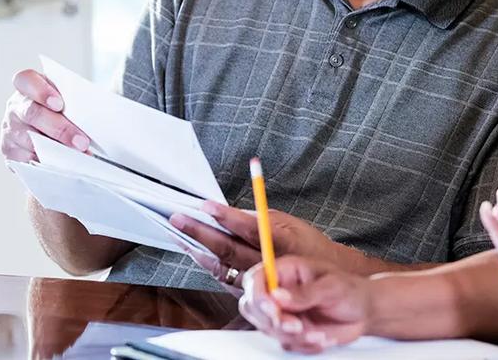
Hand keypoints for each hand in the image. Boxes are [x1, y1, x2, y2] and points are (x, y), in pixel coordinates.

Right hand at [0, 69, 91, 162]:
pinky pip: (26, 160)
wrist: (55, 129)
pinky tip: (63, 166)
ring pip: (29, 140)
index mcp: (28, 86)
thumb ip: (75, 103)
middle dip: (59, 129)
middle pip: (32, 114)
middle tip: (82, 142)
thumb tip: (95, 118)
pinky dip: (46, 164)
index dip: (41, 91)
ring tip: (78, 158)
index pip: (26, 80)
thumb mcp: (68, 100)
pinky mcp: (10, 151)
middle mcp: (15, 107)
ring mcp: (10, 129)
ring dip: (56, 151)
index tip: (59, 104)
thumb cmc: (64, 110)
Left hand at [170, 202, 350, 290]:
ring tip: (179, 235)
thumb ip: (262, 219)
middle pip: (228, 248)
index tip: (206, 205)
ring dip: (197, 250)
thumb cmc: (306, 247)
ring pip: (221, 267)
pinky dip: (207, 265)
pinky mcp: (251, 292)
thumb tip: (232, 213)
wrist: (320, 281)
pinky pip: (224, 279)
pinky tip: (195, 253)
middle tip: (178, 218)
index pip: (248, 228)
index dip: (226, 217)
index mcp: (280, 243)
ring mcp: (257, 281)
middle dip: (200, 232)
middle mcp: (267, 264)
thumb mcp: (290, 223)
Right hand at [239, 257, 369, 353]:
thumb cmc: (350, 291)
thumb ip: (305, 293)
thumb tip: (278, 296)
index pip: (256, 279)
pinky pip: (285, 343)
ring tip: (318, 334)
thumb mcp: (331, 286)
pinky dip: (303, 345)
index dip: (259, 296)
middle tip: (298, 326)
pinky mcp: (290, 331)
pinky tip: (321, 338)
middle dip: (274, 321)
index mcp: (286, 270)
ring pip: (268, 329)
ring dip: (293, 336)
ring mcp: (284, 312)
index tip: (274, 310)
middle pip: (253, 306)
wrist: (364, 312)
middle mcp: (280, 290)